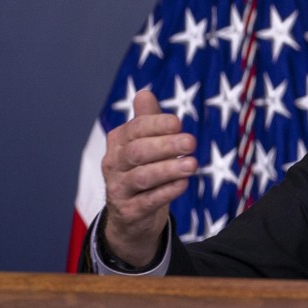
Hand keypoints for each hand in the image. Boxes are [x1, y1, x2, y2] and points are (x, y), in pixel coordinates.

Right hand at [101, 89, 196, 265]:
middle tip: (192, 142)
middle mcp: (114, 164)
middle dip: (166, 146)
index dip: (156, 125)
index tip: (179, 123)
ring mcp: (118, 188)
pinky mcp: (129, 211)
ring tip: (193, 164)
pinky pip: (147, 201)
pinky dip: (167, 192)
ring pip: (142, 177)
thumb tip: (145, 93)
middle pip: (138, 152)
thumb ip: (146, 120)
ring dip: (169, 169)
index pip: (135, 129)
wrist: (130, 214)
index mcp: (118, 142)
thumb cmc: (142, 170)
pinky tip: (184, 184)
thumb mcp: (143, 144)